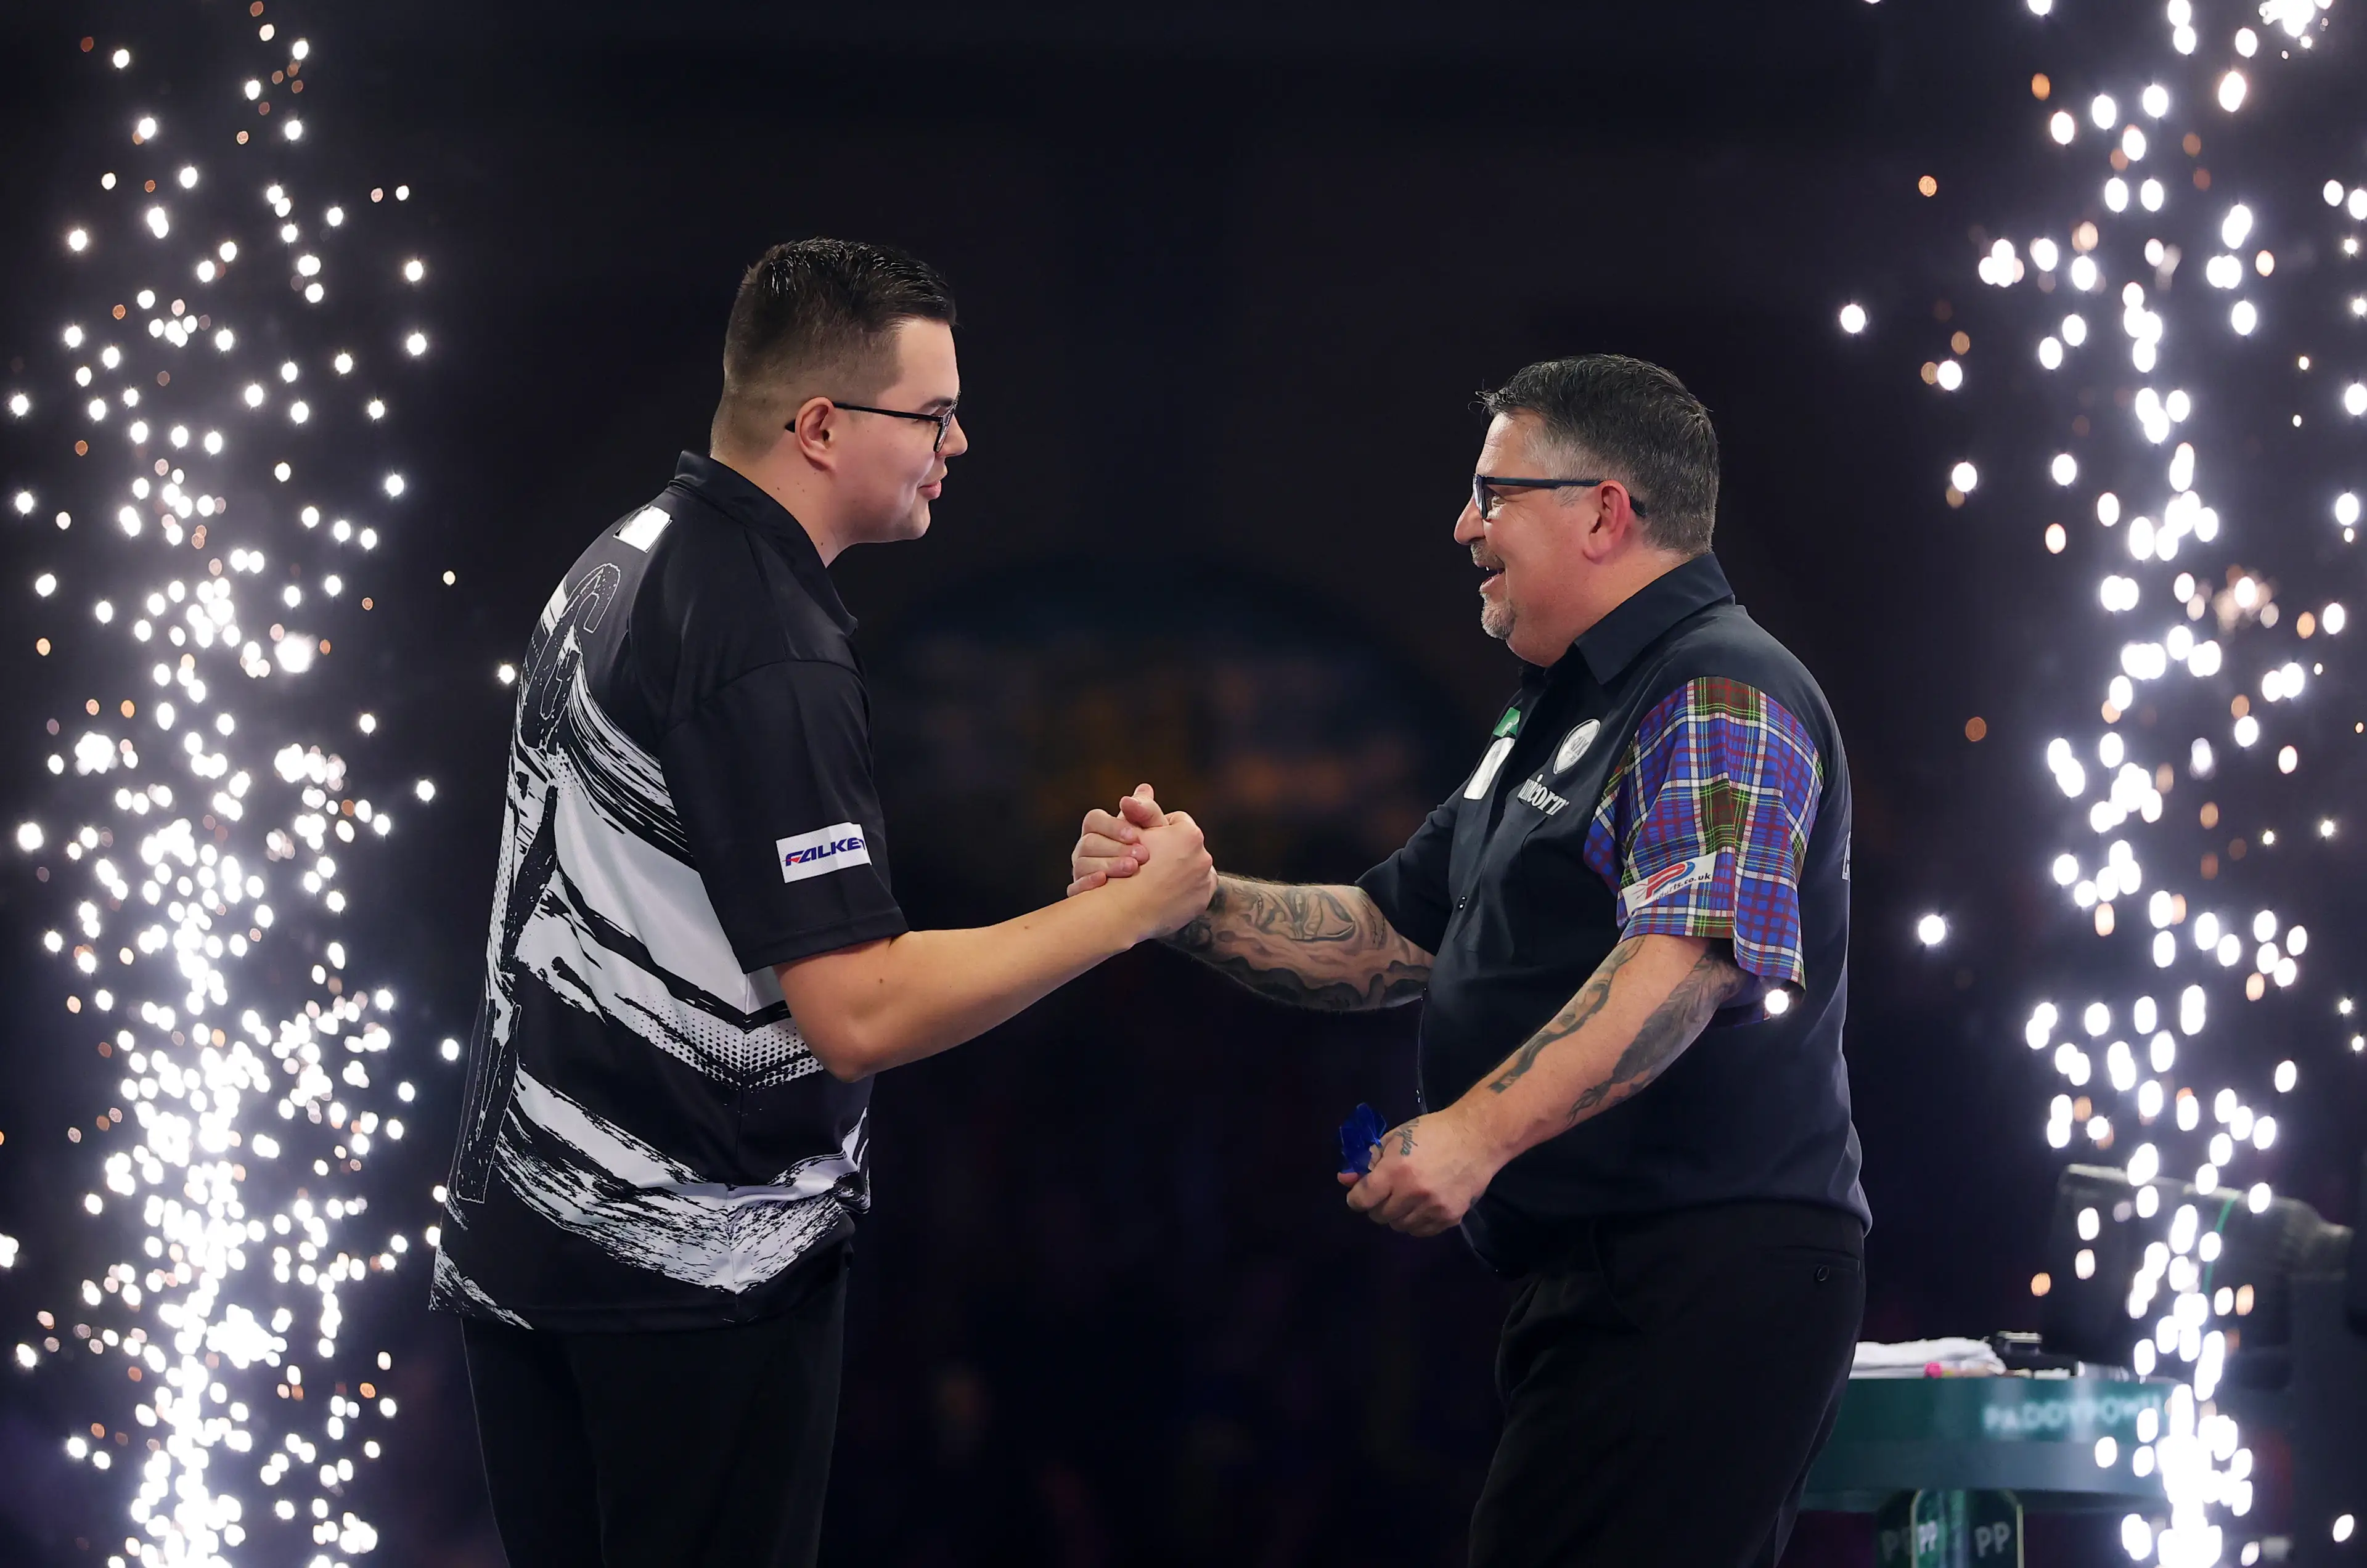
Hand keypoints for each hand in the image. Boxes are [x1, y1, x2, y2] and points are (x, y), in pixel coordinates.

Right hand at [1067, 784, 1167, 894]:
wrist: (1155, 891)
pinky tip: (1105, 882)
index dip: (1113, 826)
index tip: (1135, 835)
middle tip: (1142, 856)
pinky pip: (1075, 888)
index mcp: (1099, 829)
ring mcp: (1082, 870)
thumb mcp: (1154, 830)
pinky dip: (1088, 884)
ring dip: (1108, 865)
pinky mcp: (1082, 893)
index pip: (1095, 820)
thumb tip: (1144, 789)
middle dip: (1116, 848)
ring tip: (1133, 869)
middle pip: (1088, 843)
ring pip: (1082, 864)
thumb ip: (1147, 811)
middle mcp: (1086, 849)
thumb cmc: (1155, 854)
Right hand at [1091, 809, 1216, 943]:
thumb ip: (1142, 808)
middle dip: (1171, 851)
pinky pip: (1194, 892)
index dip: (1157, 830)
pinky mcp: (1201, 902)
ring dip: (1178, 871)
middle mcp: (1203, 856)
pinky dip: (1182, 891)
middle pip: (1185, 847)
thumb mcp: (1130, 830)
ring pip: (1191, 869)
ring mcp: (1204, 881)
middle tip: (1148, 861)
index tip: (1144, 841)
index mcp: (1188, 834)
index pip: (1175, 822)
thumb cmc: (1124, 864)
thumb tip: (1145, 788)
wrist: (1125, 908)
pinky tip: (1163, 894)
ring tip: (1155, 878)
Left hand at [1339, 1109, 1502, 1236]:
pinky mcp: (1450, 1218)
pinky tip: (1424, 1204)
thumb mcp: (1395, 1138)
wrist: (1477, 1137)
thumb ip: (1369, 1161)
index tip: (1361, 1193)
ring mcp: (1433, 1208)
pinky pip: (1421, 1231)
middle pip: (1378, 1216)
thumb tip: (1344, 1180)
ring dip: (1398, 1214)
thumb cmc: (1433, 1132)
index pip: (1361, 1200)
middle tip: (1389, 1191)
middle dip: (1378, 1204)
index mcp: (1395, 1171)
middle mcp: (1412, 1193)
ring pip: (1399, 1226)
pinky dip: (1417, 1221)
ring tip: (1409, 1196)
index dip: (1356, 1197)